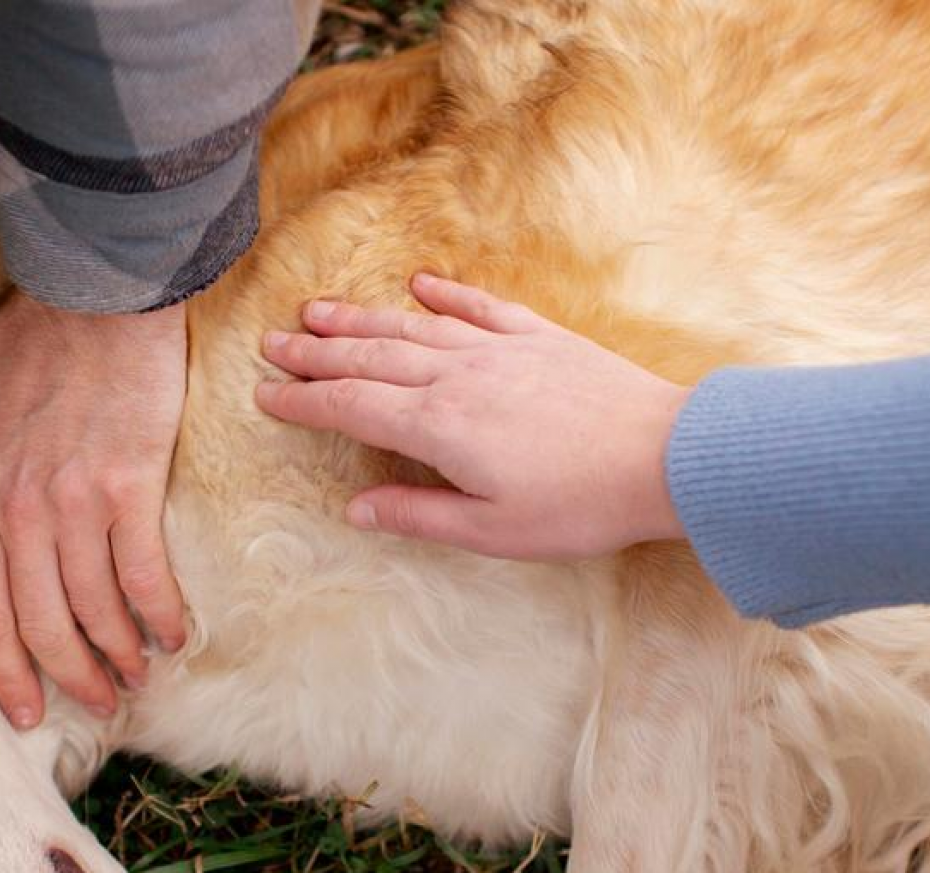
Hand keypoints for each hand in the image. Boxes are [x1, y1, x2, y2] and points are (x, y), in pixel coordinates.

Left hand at [0, 294, 188, 725]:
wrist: (92, 292)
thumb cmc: (18, 342)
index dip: (4, 673)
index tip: (23, 712)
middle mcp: (20, 513)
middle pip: (42, 624)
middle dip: (69, 677)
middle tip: (95, 704)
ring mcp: (76, 502)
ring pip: (94, 608)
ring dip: (118, 654)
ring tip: (134, 677)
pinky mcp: (129, 484)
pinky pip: (143, 572)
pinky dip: (159, 613)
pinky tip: (173, 636)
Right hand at [255, 273, 687, 559]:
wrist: (664, 457)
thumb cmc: (580, 506)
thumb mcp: (492, 532)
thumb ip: (419, 515)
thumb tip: (357, 509)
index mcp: (439, 429)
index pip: (352, 407)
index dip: (304, 402)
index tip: (265, 395)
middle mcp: (458, 378)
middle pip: (370, 358)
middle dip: (316, 352)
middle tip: (272, 342)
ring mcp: (499, 351)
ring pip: (413, 327)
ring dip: (361, 318)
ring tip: (319, 311)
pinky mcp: (540, 338)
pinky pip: (479, 308)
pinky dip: (444, 295)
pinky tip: (419, 284)